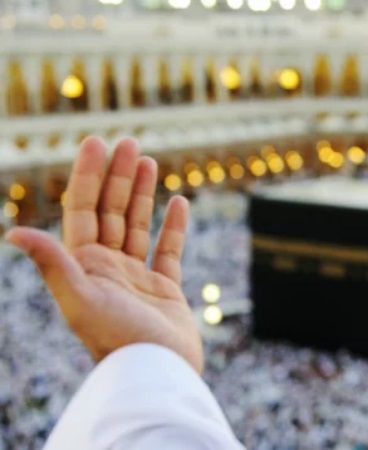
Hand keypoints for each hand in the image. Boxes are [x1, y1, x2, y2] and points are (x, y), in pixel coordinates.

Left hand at [6, 138, 202, 372]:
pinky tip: (179, 202)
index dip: (89, 176)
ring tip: (149, 161)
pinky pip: (169, 249)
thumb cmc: (117, 340)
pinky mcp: (165, 289)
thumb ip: (53, 263)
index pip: (84, 210)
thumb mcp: (80, 299)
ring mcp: (137, 277)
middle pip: (111, 211)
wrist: (157, 373)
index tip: (98, 143)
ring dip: (142, 193)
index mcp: (84, 266)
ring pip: (137, 225)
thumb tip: (13, 232)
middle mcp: (107, 267)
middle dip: (118, 176)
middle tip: (129, 142)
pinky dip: (174, 225)